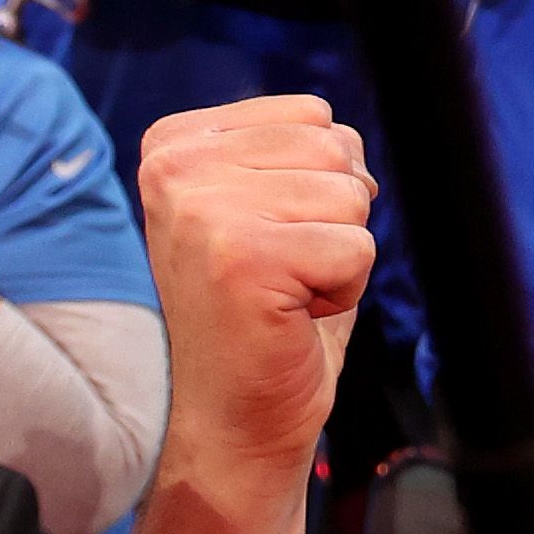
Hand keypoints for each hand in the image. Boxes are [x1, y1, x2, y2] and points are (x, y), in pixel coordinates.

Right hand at [142, 94, 382, 510]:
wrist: (229, 419)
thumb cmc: (265, 316)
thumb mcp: (270, 208)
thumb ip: (297, 153)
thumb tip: (348, 133)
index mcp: (175, 141)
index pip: (313, 115)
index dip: (318, 185)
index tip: (267, 240)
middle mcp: (175, 165)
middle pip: (336, 147)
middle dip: (335, 218)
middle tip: (281, 274)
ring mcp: (204, 208)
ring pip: (351, 196)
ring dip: (338, 254)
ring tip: (283, 293)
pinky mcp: (243, 257)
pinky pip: (357, 247)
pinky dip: (345, 290)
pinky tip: (291, 316)